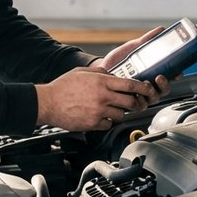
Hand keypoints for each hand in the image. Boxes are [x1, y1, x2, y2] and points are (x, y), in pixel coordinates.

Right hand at [35, 66, 158, 131]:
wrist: (48, 103)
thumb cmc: (63, 87)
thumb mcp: (82, 72)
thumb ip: (100, 73)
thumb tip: (112, 74)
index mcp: (101, 82)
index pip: (130, 84)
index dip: (143, 87)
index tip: (148, 89)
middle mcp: (102, 97)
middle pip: (130, 102)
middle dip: (135, 103)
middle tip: (134, 102)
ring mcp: (99, 112)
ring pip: (121, 115)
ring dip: (120, 112)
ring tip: (111, 108)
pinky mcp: (93, 124)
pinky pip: (109, 124)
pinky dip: (107, 121)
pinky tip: (100, 116)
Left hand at [93, 27, 174, 100]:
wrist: (101, 69)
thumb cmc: (118, 61)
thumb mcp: (133, 48)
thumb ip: (147, 40)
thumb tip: (160, 29)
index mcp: (153, 74)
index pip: (170, 77)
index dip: (176, 76)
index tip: (177, 73)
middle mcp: (149, 86)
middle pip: (164, 90)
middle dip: (164, 85)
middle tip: (159, 76)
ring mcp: (140, 95)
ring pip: (153, 99)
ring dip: (152, 93)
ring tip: (145, 84)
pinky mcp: (130, 102)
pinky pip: (138, 105)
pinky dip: (138, 100)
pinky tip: (134, 92)